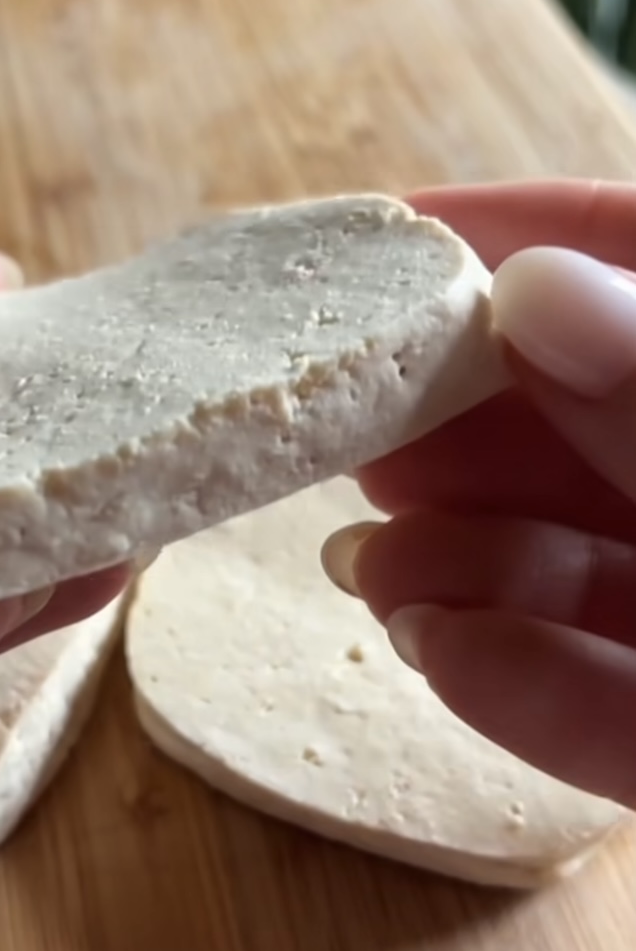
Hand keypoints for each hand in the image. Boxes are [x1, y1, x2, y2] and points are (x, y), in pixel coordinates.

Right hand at [325, 181, 635, 806]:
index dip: (536, 236)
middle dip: (470, 417)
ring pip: (601, 575)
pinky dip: (537, 688)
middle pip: (603, 421)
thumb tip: (533, 287)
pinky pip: (631, 717)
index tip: (392, 233)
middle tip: (343, 411)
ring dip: (475, 565)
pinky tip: (441, 655)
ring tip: (364, 562)